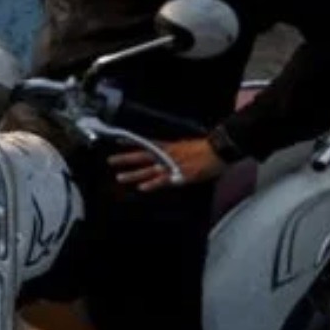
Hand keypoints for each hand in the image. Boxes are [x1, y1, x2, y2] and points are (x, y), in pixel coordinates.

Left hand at [109, 137, 225, 191]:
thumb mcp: (186, 146)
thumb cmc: (206, 149)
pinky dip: (153, 184)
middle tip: (110, 161)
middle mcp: (167, 155)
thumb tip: (168, 153)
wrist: (219, 150)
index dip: (132, 142)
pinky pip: (163, 181)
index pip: (146, 143)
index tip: (117, 141)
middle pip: (142, 156)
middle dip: (126, 159)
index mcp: (169, 147)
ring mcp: (172, 165)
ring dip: (134, 174)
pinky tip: (142, 188)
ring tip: (119, 177)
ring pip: (149, 170)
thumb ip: (175, 151)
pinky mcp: (180, 175)